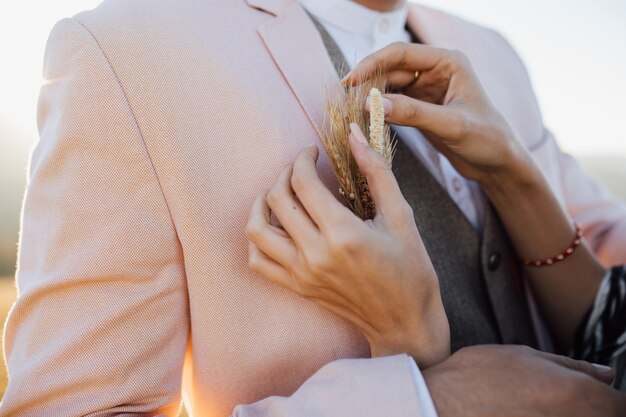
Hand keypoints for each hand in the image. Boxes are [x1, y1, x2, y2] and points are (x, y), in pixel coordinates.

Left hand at [245, 125, 449, 367]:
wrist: (404, 320)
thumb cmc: (410, 268)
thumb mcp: (401, 216)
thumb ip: (376, 171)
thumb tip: (356, 134)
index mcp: (343, 234)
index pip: (303, 182)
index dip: (303, 158)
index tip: (312, 152)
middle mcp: (316, 254)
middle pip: (277, 199)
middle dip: (285, 173)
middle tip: (300, 167)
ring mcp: (302, 274)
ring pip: (257, 230)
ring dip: (262, 203)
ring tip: (278, 192)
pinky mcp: (297, 287)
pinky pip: (258, 261)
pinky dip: (257, 238)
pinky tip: (273, 226)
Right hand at [344, 42, 533, 184]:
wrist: (498, 163)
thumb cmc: (487, 139)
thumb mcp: (451, 125)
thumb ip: (414, 113)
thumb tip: (375, 105)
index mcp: (447, 61)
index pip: (400, 53)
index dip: (372, 64)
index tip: (350, 80)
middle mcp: (435, 70)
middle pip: (391, 69)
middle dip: (368, 83)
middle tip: (346, 101)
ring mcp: (427, 89)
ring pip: (389, 87)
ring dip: (372, 98)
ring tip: (353, 112)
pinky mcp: (421, 108)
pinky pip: (393, 104)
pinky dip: (380, 111)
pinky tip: (367, 120)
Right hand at [424, 345, 625, 416]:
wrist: (439, 409)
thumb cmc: (477, 378)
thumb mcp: (524, 356)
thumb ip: (572, 366)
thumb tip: (605, 373)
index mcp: (583, 396)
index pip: (621, 405)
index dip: (611, 400)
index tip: (595, 396)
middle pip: (605, 416)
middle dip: (593, 410)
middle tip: (552, 401)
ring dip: (566, 415)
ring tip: (535, 410)